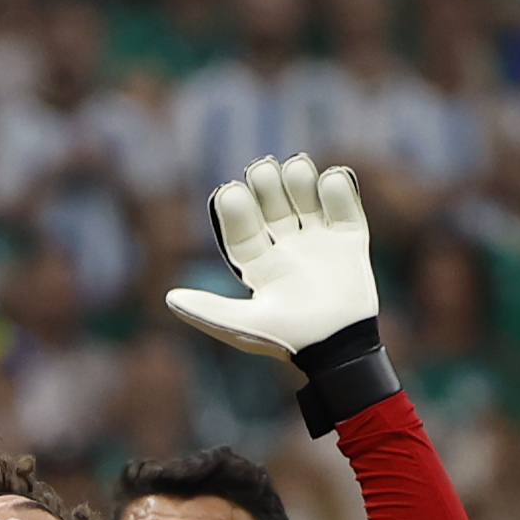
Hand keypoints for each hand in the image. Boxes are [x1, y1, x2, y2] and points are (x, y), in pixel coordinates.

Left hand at [165, 154, 378, 360]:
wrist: (338, 350)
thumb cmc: (287, 340)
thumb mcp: (243, 326)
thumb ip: (209, 310)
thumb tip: (170, 298)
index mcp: (259, 266)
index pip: (242, 228)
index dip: (234, 208)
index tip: (229, 191)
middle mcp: (286, 250)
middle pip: (273, 206)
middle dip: (266, 185)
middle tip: (262, 169)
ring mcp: (318, 244)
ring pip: (305, 200)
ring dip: (299, 179)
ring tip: (295, 168)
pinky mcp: (349, 243)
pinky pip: (344, 209)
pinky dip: (338, 189)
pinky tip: (330, 179)